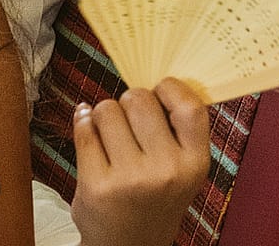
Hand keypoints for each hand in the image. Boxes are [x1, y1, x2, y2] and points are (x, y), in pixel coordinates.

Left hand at [70, 79, 211, 245]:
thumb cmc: (155, 200)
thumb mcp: (182, 169)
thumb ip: (176, 129)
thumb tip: (149, 78)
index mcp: (194, 163)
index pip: (189, 107)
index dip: (170, 88)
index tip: (159, 91)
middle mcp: (166, 171)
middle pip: (139, 99)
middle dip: (129, 101)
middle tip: (129, 121)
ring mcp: (130, 179)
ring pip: (107, 110)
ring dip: (104, 115)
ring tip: (111, 136)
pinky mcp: (97, 186)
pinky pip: (84, 131)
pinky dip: (84, 126)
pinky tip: (90, 135)